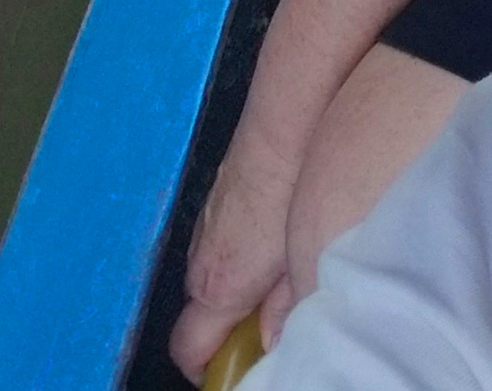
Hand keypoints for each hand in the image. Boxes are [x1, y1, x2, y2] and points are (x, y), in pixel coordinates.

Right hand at [168, 127, 301, 380]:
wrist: (288, 125)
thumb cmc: (292, 190)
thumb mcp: (302, 260)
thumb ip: (287, 306)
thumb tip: (274, 340)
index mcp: (218, 286)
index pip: (189, 349)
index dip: (212, 367)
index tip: (238, 367)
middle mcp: (202, 260)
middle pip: (205, 313)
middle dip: (234, 321)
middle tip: (276, 315)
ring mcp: (206, 226)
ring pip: (216, 273)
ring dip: (243, 282)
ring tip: (287, 269)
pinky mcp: (218, 198)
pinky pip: (224, 238)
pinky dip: (245, 246)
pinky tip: (282, 230)